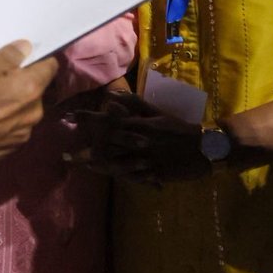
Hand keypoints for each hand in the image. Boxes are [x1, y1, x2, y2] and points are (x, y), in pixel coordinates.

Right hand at [0, 41, 58, 176]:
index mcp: (30, 91)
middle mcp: (32, 116)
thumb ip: (7, 57)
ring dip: (10, 102)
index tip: (23, 55)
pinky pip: (10, 127)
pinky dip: (0, 120)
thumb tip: (26, 48)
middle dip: (19, 81)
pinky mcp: (5, 151)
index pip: (50, 67)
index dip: (38, 58)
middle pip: (35, 90)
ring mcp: (19, 137)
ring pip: (22, 110)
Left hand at [69, 90, 207, 183]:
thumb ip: (134, 104)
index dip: (90, 118)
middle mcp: (140, 142)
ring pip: (117, 163)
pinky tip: (105, 176)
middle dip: (86, 150)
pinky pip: (133, 176)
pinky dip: (118, 176)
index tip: (71, 116)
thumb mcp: (158, 113)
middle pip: (108, 146)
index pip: (110, 120)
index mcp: (140, 124)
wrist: (206, 148)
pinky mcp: (155, 174)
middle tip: (66, 155)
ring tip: (80, 166)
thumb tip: (112, 95)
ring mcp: (147, 159)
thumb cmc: (179, 128)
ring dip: (97, 166)